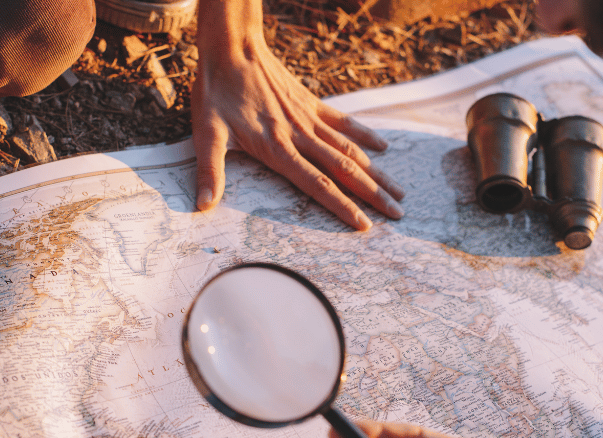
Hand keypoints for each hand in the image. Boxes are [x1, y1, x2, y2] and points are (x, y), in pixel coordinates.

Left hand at [192, 0, 404, 229]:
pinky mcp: (310, 102)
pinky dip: (365, 135)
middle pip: (344, 171)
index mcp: (277, 148)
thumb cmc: (216, 91)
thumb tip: (203, 204)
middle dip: (372, 195)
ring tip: (398, 190)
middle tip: (398, 214)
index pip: (317, 185)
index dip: (342, 207)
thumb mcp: (206, 133)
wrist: (232, 46)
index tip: (365, 225)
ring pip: (350, 149)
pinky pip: (343, 122)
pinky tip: (382, 147)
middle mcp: (299, 135)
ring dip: (376, 172)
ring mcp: (308, 118)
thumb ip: (210, 170)